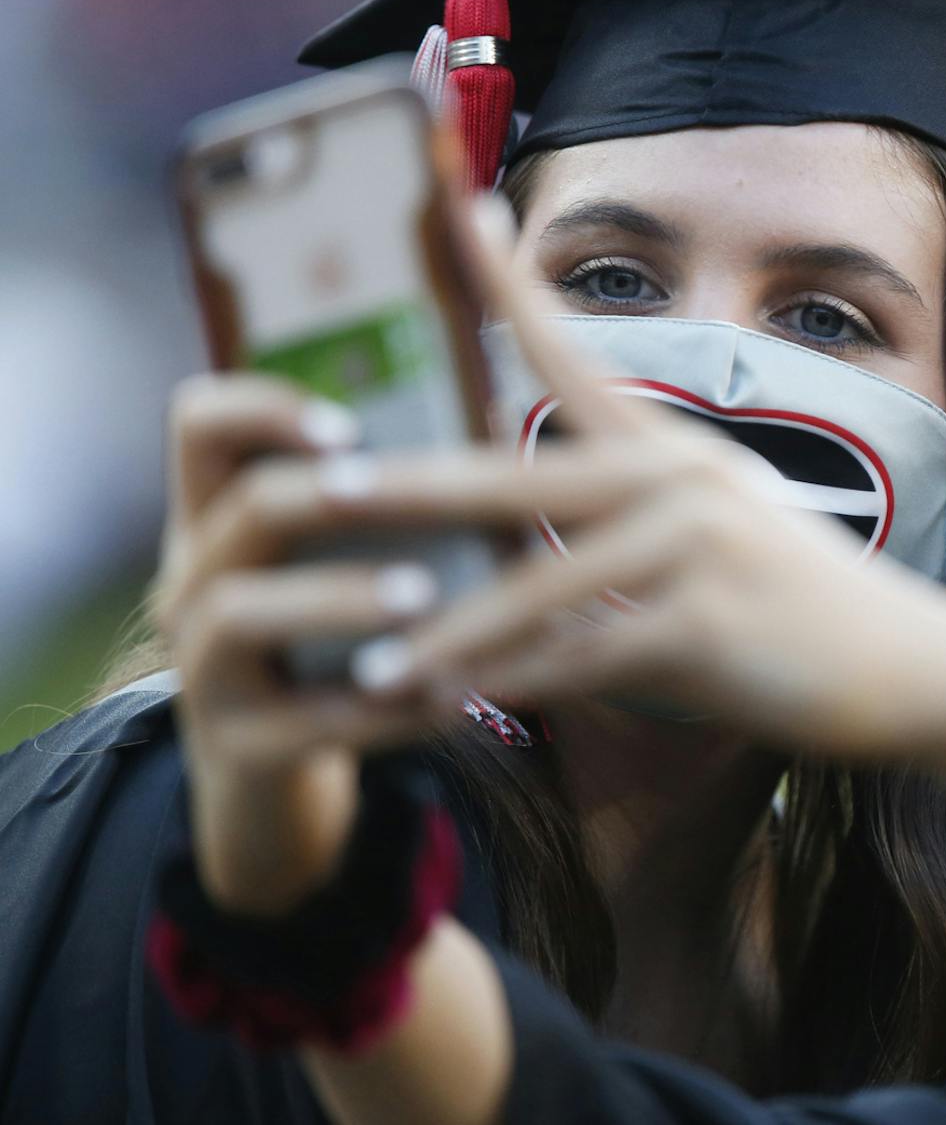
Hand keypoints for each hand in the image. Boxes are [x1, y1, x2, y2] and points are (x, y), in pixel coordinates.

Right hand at [158, 374, 447, 914]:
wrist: (275, 775)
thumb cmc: (333, 643)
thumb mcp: (343, 567)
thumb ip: (400, 510)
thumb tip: (514, 444)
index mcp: (221, 519)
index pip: (201, 425)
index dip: (263, 408)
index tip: (349, 422)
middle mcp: (193, 582)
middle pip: (240, 510)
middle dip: (320, 495)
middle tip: (391, 486)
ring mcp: (202, 668)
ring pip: (241, 612)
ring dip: (339, 597)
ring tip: (424, 595)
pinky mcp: (238, 747)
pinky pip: (306, 721)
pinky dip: (385, 708)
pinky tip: (454, 696)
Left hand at [333, 199, 945, 762]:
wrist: (914, 663)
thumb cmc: (806, 604)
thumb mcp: (725, 526)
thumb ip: (636, 510)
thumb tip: (541, 514)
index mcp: (671, 448)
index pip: (570, 349)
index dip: (505, 276)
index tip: (453, 203)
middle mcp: (676, 479)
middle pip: (512, 474)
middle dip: (406, 488)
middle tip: (314, 492)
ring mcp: (691, 549)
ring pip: (533, 587)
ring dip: (445, 637)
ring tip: (367, 670)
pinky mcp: (701, 626)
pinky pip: (576, 660)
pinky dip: (509, 692)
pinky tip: (454, 716)